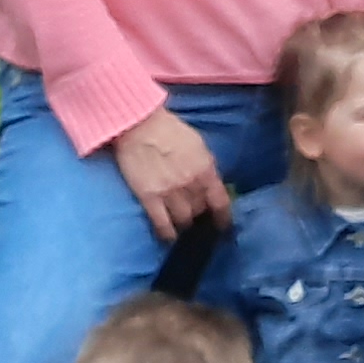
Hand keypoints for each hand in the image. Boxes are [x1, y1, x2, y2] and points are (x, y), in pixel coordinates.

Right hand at [110, 108, 229, 246]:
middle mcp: (191, 184)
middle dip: (199, 215)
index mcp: (206, 169)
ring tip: (183, 226)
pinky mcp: (149, 197)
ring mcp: (170, 192)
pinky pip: (162, 224)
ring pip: (184, 220)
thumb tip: (211, 184)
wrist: (139, 125)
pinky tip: (169, 237)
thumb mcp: (198, 145)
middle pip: (200, 211)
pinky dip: (167, 233)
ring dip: (184, 224)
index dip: (224, 218)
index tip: (224, 226)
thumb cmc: (169, 130)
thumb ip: (205, 167)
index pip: (221, 202)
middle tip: (196, 219)